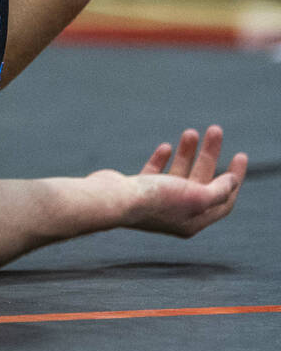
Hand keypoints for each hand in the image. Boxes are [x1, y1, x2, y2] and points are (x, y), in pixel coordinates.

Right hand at [91, 125, 247, 237]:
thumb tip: (233, 181)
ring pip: (179, 174)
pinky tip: (165, 146)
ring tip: (191, 131)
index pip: (224, 200)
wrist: (110, 200)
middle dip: (209, 155)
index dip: (235, 178)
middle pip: (202, 181)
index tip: (240, 155)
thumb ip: (219, 190)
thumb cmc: (154, 200)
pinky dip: (163, 159)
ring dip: (187, 152)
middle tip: (215, 130)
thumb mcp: (196, 196)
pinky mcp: (137, 190)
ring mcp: (156, 202)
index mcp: (193, 221)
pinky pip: (155, 173)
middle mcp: (176, 213)